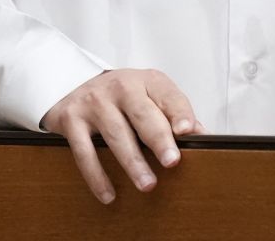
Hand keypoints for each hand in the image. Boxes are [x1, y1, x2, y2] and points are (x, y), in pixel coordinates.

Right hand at [40, 68, 202, 203]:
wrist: (74, 84)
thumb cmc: (121, 97)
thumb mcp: (148, 96)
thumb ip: (173, 114)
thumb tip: (202, 136)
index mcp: (144, 81)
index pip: (166, 94)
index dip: (178, 111)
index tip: (188, 130)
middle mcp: (119, 87)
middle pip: (141, 112)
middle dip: (158, 137)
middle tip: (171, 161)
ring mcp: (94, 101)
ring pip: (115, 133)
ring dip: (132, 161)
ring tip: (147, 184)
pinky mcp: (71, 118)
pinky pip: (84, 150)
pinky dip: (96, 174)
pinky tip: (109, 193)